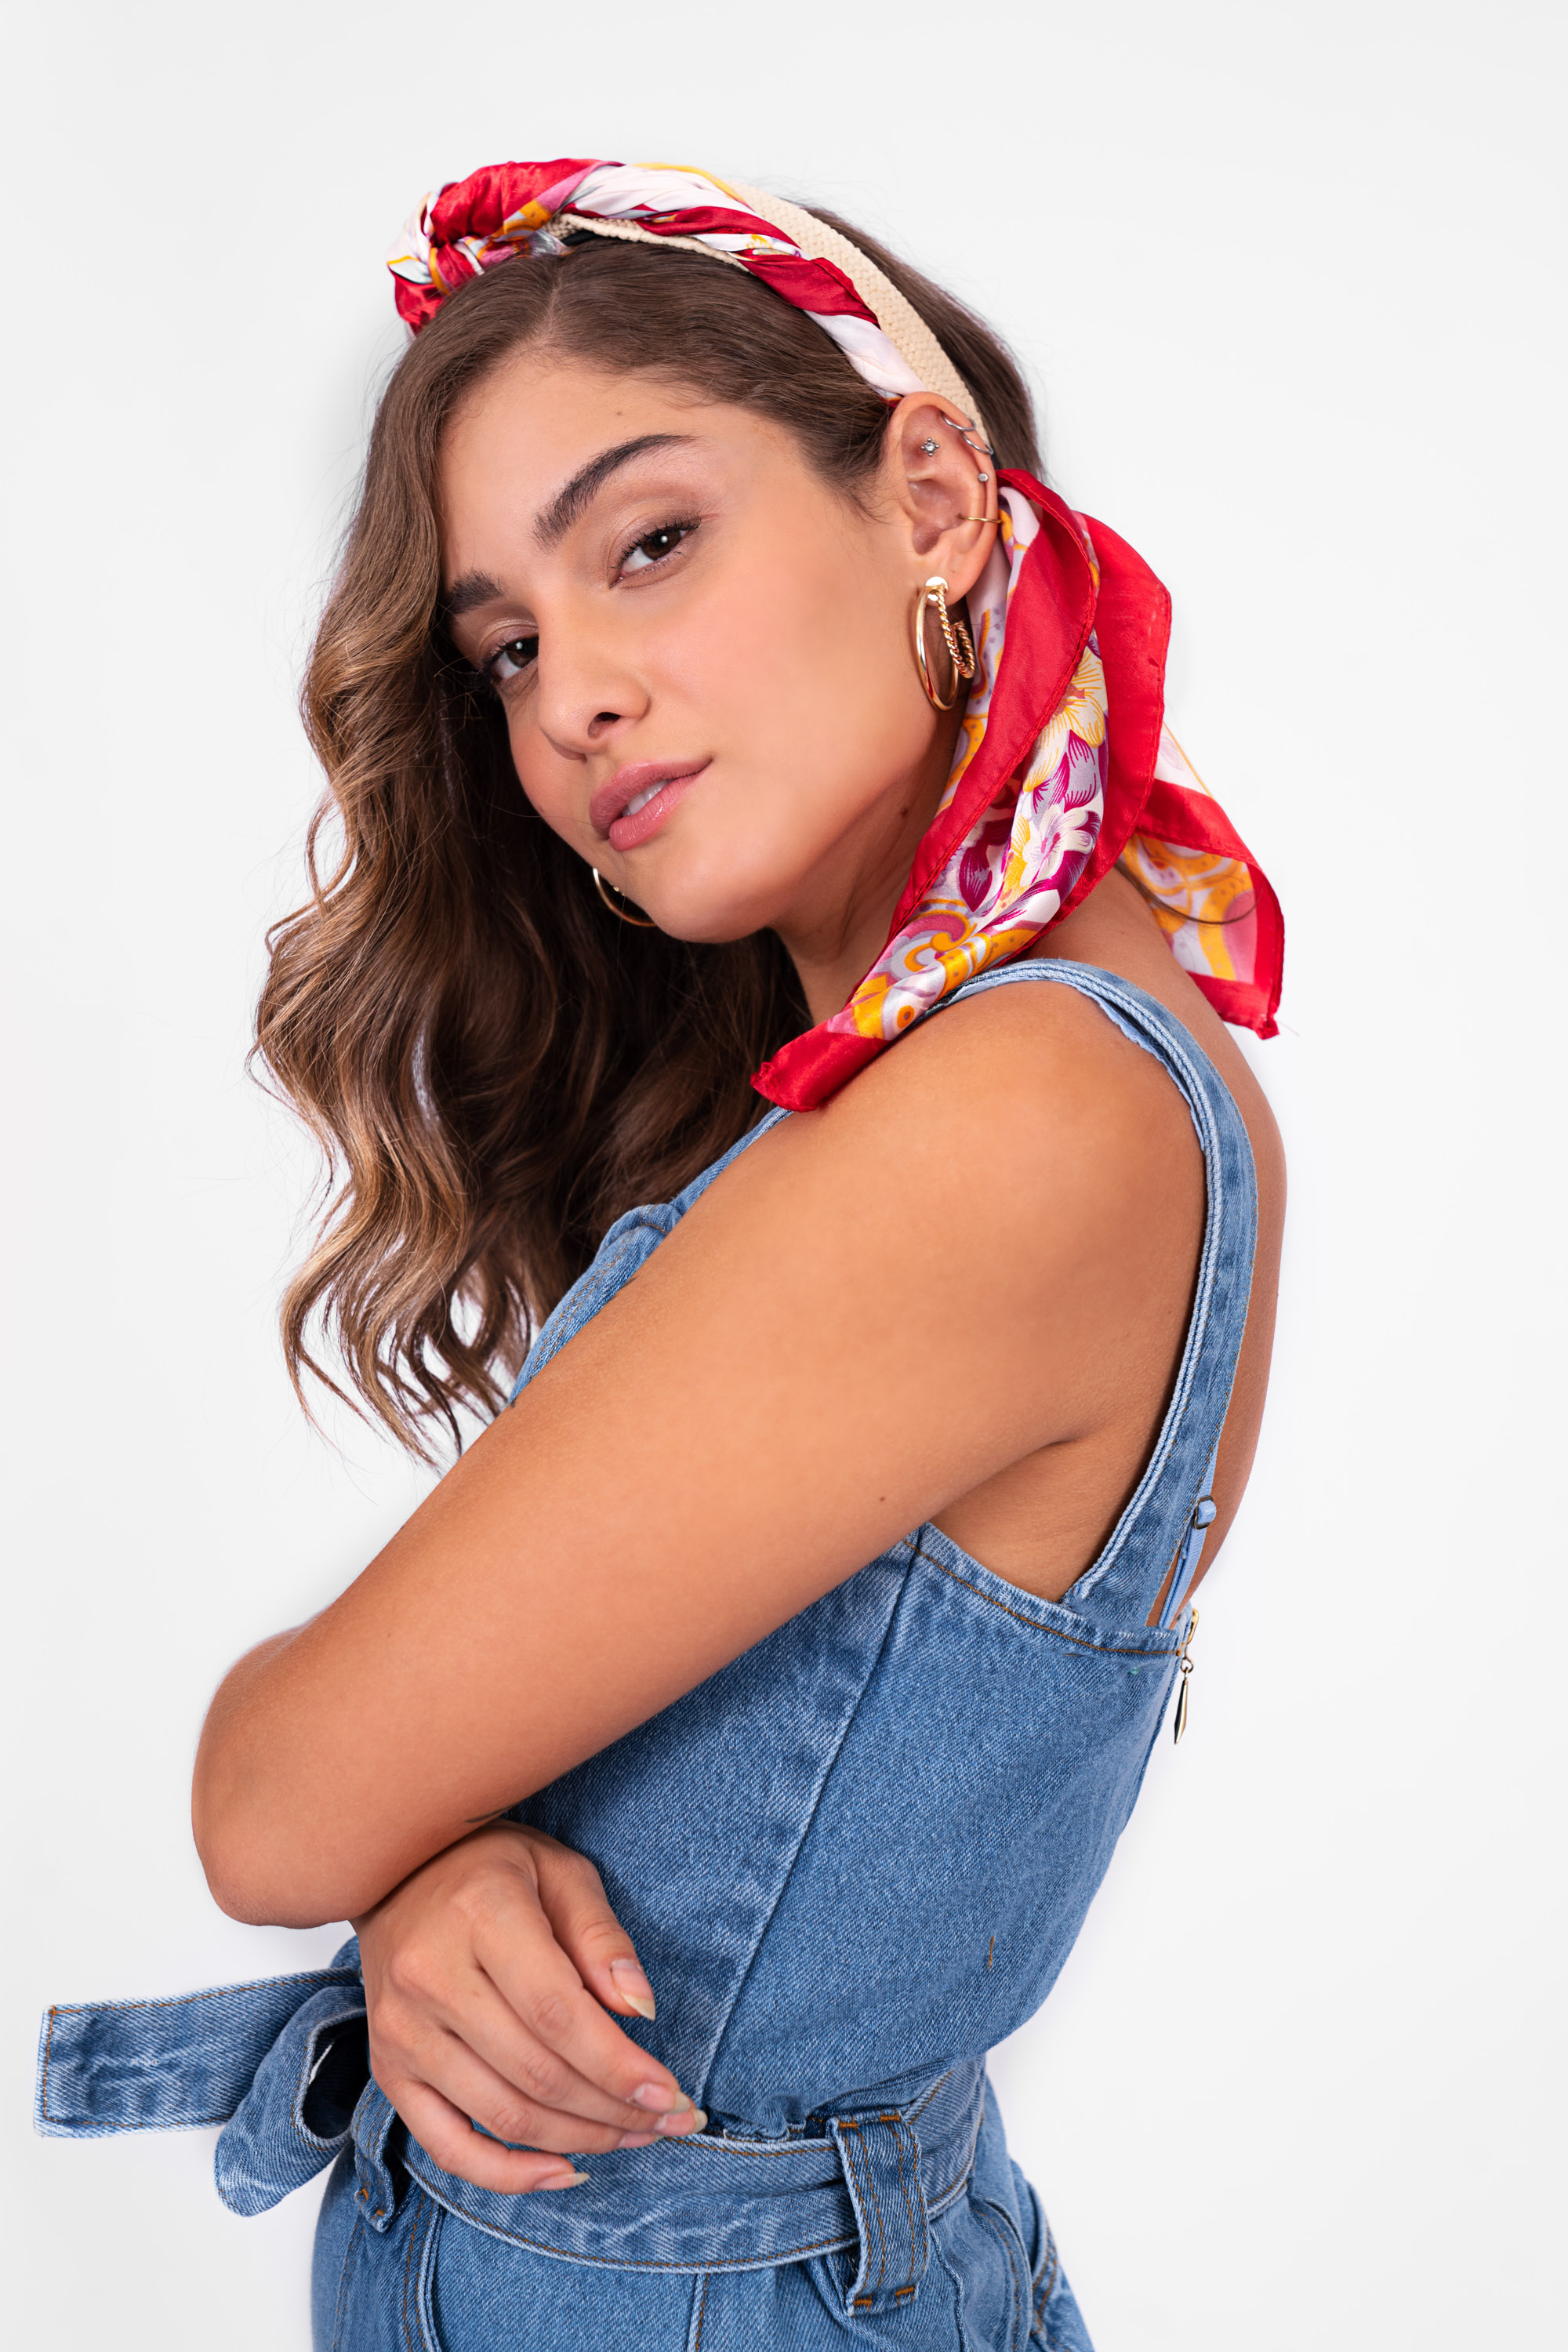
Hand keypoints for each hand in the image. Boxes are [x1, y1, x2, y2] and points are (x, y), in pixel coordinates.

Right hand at [353, 1821, 703, 2192]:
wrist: (393, 1875)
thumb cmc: (490, 1867)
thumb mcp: (559, 1871)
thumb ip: (601, 1937)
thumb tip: (641, 2009)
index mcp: (480, 1917)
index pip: (557, 2014)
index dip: (618, 2065)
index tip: (671, 2093)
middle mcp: (431, 1978)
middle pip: (537, 2073)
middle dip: (614, 2110)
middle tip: (669, 2120)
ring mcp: (402, 2031)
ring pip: (503, 2115)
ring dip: (579, 2140)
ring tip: (633, 2136)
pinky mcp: (388, 2069)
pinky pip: (446, 2145)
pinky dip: (508, 2175)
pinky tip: (563, 2171)